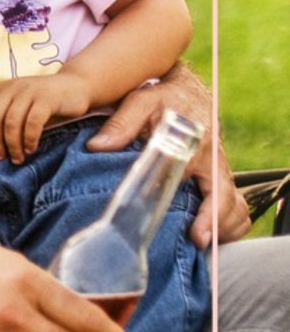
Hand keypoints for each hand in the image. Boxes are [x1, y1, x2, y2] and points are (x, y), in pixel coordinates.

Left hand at [0, 73, 90, 164]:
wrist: (77, 86)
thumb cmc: (46, 103)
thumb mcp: (21, 107)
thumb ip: (5, 119)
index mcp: (1, 90)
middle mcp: (12, 88)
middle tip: (0, 158)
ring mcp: (29, 92)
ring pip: (11, 123)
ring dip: (12, 145)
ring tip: (17, 158)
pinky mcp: (46, 99)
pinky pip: (32, 123)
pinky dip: (29, 139)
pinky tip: (31, 148)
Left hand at [85, 63, 249, 245]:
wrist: (186, 89)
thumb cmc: (161, 95)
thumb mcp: (140, 101)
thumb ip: (121, 124)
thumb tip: (97, 146)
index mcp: (197, 146)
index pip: (207, 187)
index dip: (205, 215)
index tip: (196, 235)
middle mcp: (212, 160)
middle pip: (227, 202)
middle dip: (216, 226)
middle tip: (198, 243)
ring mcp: (218, 168)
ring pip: (234, 205)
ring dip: (223, 226)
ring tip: (203, 242)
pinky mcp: (217, 173)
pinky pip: (233, 202)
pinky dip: (228, 219)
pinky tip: (210, 232)